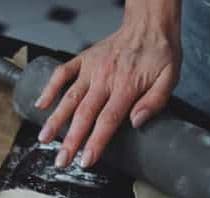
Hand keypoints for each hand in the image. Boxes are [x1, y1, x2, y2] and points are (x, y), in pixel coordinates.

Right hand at [35, 1, 181, 167]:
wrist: (149, 25)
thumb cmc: (159, 55)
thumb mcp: (170, 78)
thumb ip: (154, 101)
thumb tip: (136, 122)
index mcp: (127, 86)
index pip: (108, 120)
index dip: (95, 142)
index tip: (86, 160)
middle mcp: (105, 78)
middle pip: (84, 114)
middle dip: (71, 140)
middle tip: (61, 161)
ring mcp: (91, 68)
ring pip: (69, 97)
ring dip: (55, 120)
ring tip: (44, 139)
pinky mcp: (83, 60)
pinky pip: (62, 73)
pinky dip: (49, 88)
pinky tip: (40, 105)